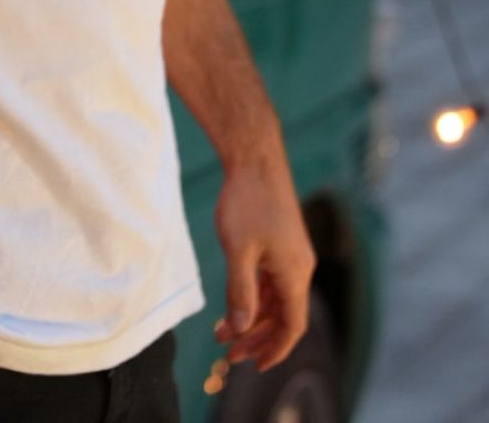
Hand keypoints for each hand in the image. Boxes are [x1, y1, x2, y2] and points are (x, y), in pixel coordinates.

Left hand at [212, 150, 315, 372]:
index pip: (292, 326)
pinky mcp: (281, 241)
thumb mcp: (238, 250)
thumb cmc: (246, 200)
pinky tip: (234, 299)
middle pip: (284, 315)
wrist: (254, 156)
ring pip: (276, 297)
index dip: (275, 349)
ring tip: (223, 330)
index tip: (255, 366)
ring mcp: (291, 253)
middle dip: (258, 337)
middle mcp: (299, 266)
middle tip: (230, 353)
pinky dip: (255, 294)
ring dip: (253, 316)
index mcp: (295, 273)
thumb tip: (240, 329)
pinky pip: (272, 279)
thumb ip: (240, 292)